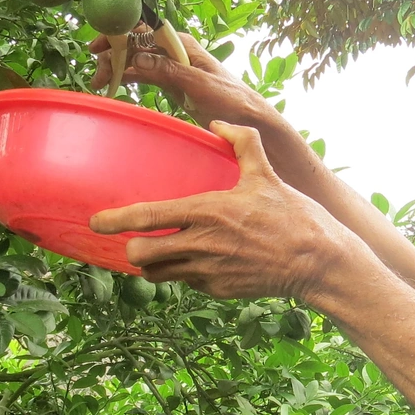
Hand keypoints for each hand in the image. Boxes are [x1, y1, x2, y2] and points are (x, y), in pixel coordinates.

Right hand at [89, 28, 273, 132]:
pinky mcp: (171, 84)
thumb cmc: (232, 99)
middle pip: (136, 46)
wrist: (249, 119)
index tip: (100, 46)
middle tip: (97, 74)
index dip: (120, 35)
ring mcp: (172, 68)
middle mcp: (174, 52)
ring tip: (99, 82)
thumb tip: (138, 58)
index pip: (145, 31)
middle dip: (114, 55)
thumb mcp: (200, 85)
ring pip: (137, 62)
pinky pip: (144, 76)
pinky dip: (129, 79)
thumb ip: (170, 70)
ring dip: (118, 68)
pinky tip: (114, 85)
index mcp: (182, 45)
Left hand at [89, 121, 356, 300]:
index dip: (116, 220)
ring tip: (158, 254)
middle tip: (136, 240)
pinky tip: (197, 262)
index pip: (149, 217)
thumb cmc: (293, 214)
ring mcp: (209, 271)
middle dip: (132, 249)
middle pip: (142, 255)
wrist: (317, 261)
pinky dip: (185, 275)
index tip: (97, 221)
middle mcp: (203, 244)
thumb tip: (221, 124)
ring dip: (153, 266)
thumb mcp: (266, 172)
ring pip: (159, 275)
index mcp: (208, 211)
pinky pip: (187, 284)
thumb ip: (242, 143)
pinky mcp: (219, 290)